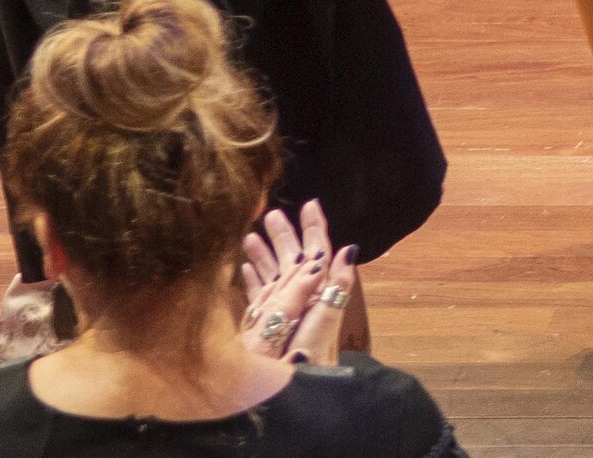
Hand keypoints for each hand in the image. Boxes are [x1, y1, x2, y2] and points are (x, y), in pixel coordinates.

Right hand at [238, 202, 349, 362]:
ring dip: (265, 254)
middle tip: (270, 213)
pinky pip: (259, 296)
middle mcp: (302, 297)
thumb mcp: (325, 318)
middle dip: (285, 235)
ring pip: (274, 275)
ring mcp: (284, 310)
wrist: (298, 389)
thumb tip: (350, 248)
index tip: (310, 204)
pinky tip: (242, 268)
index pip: (317, 251)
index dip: (314, 227)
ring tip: (249, 235)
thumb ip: (337, 284)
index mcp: (316, 291)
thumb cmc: (312, 357)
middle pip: (293, 258)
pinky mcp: (268, 325)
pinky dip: (253, 280)